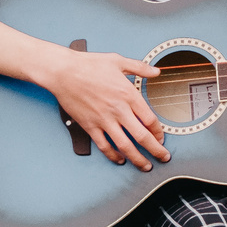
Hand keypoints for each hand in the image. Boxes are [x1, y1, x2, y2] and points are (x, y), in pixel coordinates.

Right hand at [36, 46, 165, 166]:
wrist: (63, 72)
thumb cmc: (88, 65)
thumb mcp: (118, 61)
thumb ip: (140, 67)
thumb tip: (156, 71)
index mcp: (128, 95)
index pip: (150, 119)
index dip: (159, 132)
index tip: (161, 137)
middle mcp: (118, 110)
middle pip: (142, 137)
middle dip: (156, 150)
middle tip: (163, 157)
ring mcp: (104, 120)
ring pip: (125, 146)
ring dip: (138, 159)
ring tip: (145, 165)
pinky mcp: (90, 126)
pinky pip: (104, 146)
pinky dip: (113, 156)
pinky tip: (120, 159)